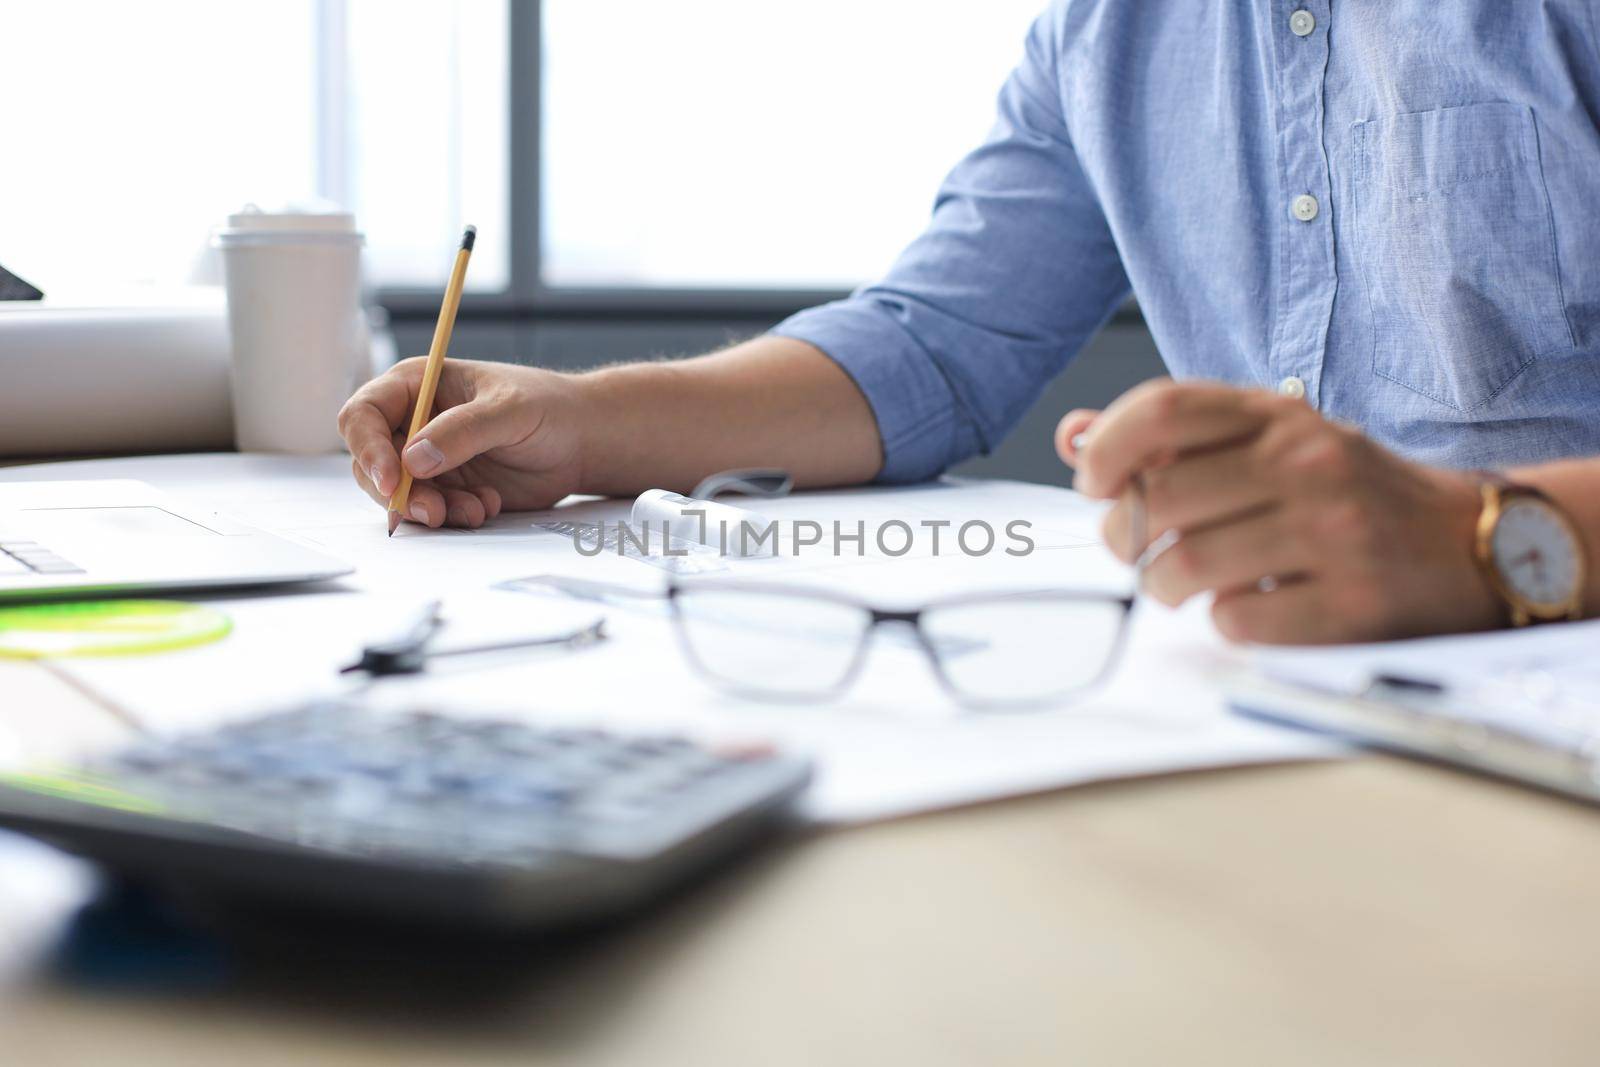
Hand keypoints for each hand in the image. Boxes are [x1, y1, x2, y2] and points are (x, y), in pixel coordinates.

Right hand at [338, 358, 584, 528]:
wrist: (580, 442)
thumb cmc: (547, 409)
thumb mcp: (510, 411)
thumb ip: (463, 431)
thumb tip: (413, 459)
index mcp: (416, 385)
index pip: (363, 414)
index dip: (368, 448)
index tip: (392, 481)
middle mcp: (412, 422)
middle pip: (371, 462)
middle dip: (399, 493)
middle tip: (434, 511)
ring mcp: (426, 458)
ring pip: (398, 494)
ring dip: (430, 509)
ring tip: (476, 510)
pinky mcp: (445, 488)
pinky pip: (428, 511)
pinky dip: (452, 516)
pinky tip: (486, 507)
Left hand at [1061, 379, 1501, 643]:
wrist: (1471, 543)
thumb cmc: (1346, 493)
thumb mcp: (1269, 441)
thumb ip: (1171, 438)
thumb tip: (1073, 434)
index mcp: (1279, 415)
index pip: (1162, 409)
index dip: (1106, 450)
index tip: (1095, 484)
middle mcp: (1307, 462)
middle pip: (1156, 499)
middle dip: (1123, 536)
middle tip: (1137, 548)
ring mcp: (1334, 532)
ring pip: (1185, 566)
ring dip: (1165, 586)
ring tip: (1184, 582)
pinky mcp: (1353, 603)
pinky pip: (1238, 621)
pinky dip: (1228, 621)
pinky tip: (1255, 605)